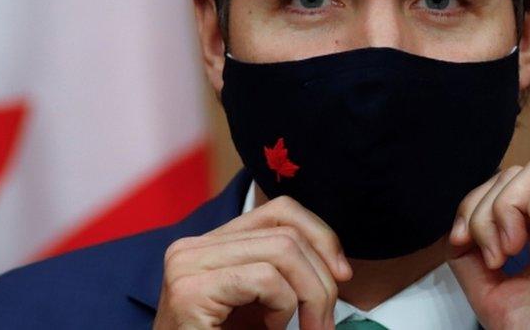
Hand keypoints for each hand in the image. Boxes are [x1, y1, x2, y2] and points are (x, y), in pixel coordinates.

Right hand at [153, 196, 351, 329]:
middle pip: (286, 231)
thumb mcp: (264, 306)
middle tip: (326, 323)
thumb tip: (340, 265)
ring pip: (282, 250)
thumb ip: (288, 276)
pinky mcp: (188, 290)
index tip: (342, 275)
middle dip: (322, 278)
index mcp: (211, 245)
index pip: (280, 211)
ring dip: (311, 296)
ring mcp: (186, 265)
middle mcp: (192, 246)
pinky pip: (264, 278)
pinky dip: (284, 307)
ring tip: (308, 329)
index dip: (321, 236)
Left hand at [448, 155, 529, 329]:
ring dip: (510, 205)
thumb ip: (469, 253)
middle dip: (487, 206)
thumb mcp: (488, 289)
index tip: (461, 241)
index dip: (474, 203)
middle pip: (518, 172)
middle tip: (491, 254)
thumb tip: (458, 225)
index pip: (505, 186)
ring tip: (512, 249)